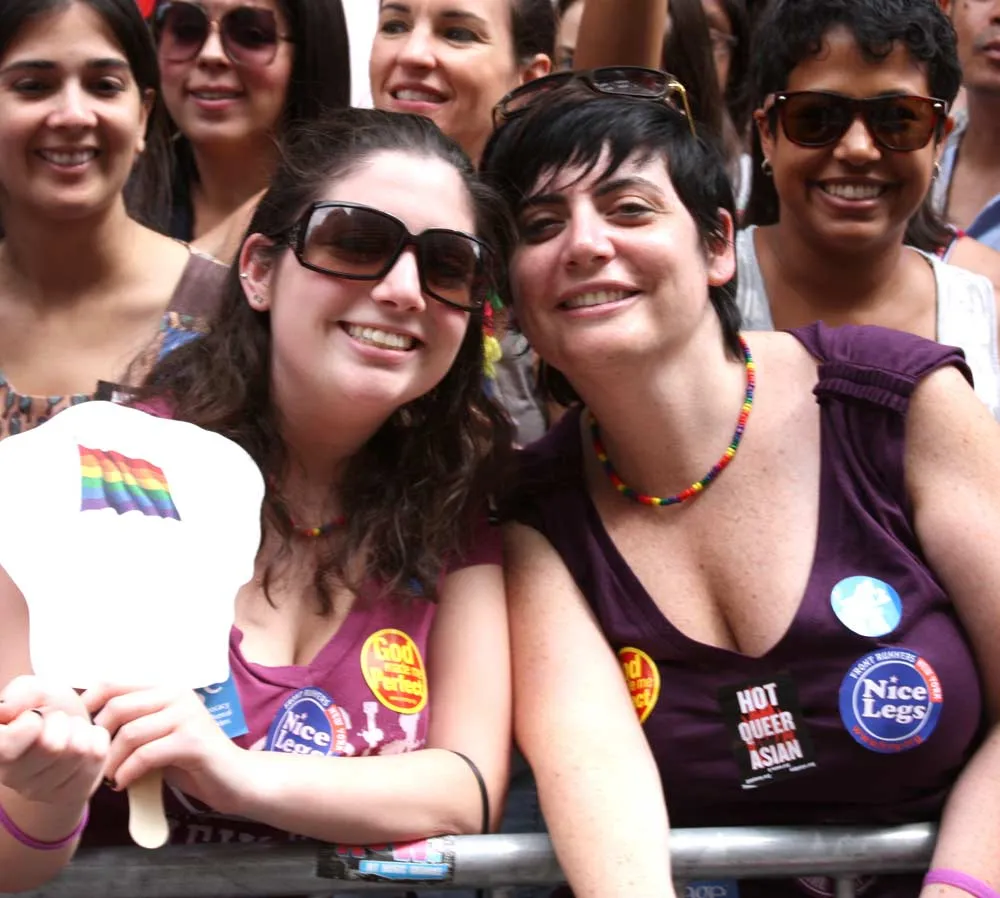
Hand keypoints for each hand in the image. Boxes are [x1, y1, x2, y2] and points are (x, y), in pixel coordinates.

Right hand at [0, 676, 108, 805]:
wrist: (67, 728)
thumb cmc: (45, 707)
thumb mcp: (33, 690)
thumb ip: (20, 693)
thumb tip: (4, 710)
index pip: (5, 748)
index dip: (27, 726)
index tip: (34, 717)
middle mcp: (11, 778)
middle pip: (52, 746)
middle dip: (61, 721)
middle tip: (55, 721)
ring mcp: (41, 791)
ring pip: (78, 751)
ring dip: (79, 729)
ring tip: (68, 730)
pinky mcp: (71, 793)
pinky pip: (98, 756)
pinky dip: (97, 738)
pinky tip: (83, 741)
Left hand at [83, 685, 242, 811]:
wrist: (235, 778)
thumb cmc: (192, 760)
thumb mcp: (159, 736)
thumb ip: (134, 725)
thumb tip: (86, 728)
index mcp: (166, 688)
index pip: (114, 683)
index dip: (88, 704)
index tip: (78, 733)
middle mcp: (177, 695)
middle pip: (118, 707)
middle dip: (98, 740)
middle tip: (96, 762)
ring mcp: (187, 715)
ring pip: (130, 733)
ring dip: (112, 761)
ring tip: (110, 777)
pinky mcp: (193, 741)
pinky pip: (146, 754)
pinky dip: (128, 772)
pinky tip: (125, 784)